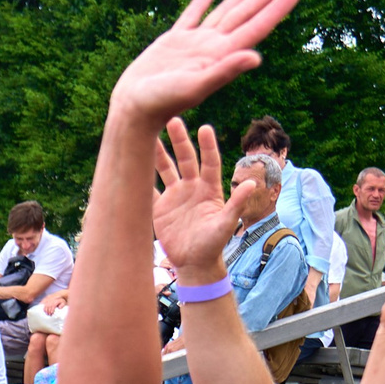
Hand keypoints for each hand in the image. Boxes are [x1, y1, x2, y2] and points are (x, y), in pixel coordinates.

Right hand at [108, 0, 302, 126]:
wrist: (133, 110)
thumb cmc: (161, 103)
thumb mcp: (194, 87)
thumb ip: (224, 71)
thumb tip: (256, 57)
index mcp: (221, 56)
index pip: (256, 27)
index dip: (276, 8)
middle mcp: (212, 48)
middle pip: (245, 15)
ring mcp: (193, 44)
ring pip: (223, 13)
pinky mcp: (172, 42)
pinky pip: (191, 18)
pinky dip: (200, 4)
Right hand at [151, 119, 248, 280]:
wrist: (194, 263)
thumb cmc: (213, 245)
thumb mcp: (226, 224)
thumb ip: (236, 203)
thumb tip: (252, 183)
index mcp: (209, 189)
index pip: (209, 162)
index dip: (207, 146)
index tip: (204, 128)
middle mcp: (192, 188)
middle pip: (185, 159)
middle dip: (180, 140)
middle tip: (172, 119)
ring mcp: (175, 196)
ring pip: (165, 169)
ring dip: (158, 153)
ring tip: (147, 135)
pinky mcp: (160, 208)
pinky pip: (149, 190)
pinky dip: (141, 179)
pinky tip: (132, 164)